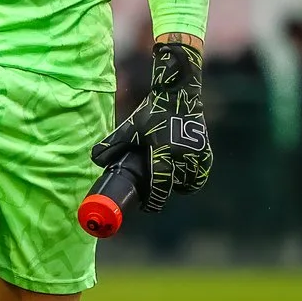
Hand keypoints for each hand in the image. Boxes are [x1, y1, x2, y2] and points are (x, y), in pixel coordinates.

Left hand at [92, 39, 210, 210]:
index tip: (147, 206)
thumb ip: (113, 144)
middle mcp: (183, 155)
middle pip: (177, 186)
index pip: (160, 185)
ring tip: (169, 183)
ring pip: (192, 181)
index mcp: (163, 152)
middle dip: (166, 193)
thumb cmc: (153, 111)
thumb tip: (96, 160)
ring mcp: (197, 153)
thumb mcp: (131, 127)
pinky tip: (184, 175)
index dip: (154, 200)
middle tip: (155, 194)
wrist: (179, 94)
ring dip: (181, 186)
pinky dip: (193, 177)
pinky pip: (201, 172)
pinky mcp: (205, 149)